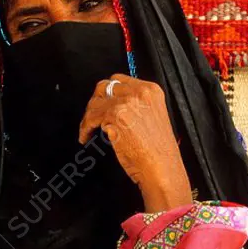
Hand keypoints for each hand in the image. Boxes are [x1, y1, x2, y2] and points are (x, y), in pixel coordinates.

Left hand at [78, 74, 192, 212]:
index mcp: (151, 90)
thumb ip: (136, 107)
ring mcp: (127, 102)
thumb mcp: (153, 118)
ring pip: (95, 103)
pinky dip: (85, 128)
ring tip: (86, 130)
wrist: (162, 167)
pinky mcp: (115, 115)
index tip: (101, 103)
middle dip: (95, 102)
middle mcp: (140, 92)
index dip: (107, 93)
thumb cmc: (159, 152)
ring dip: (88, 118)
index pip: (119, 80)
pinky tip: (86, 136)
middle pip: (104, 88)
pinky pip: (91, 118)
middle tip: (91, 116)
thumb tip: (115, 105)